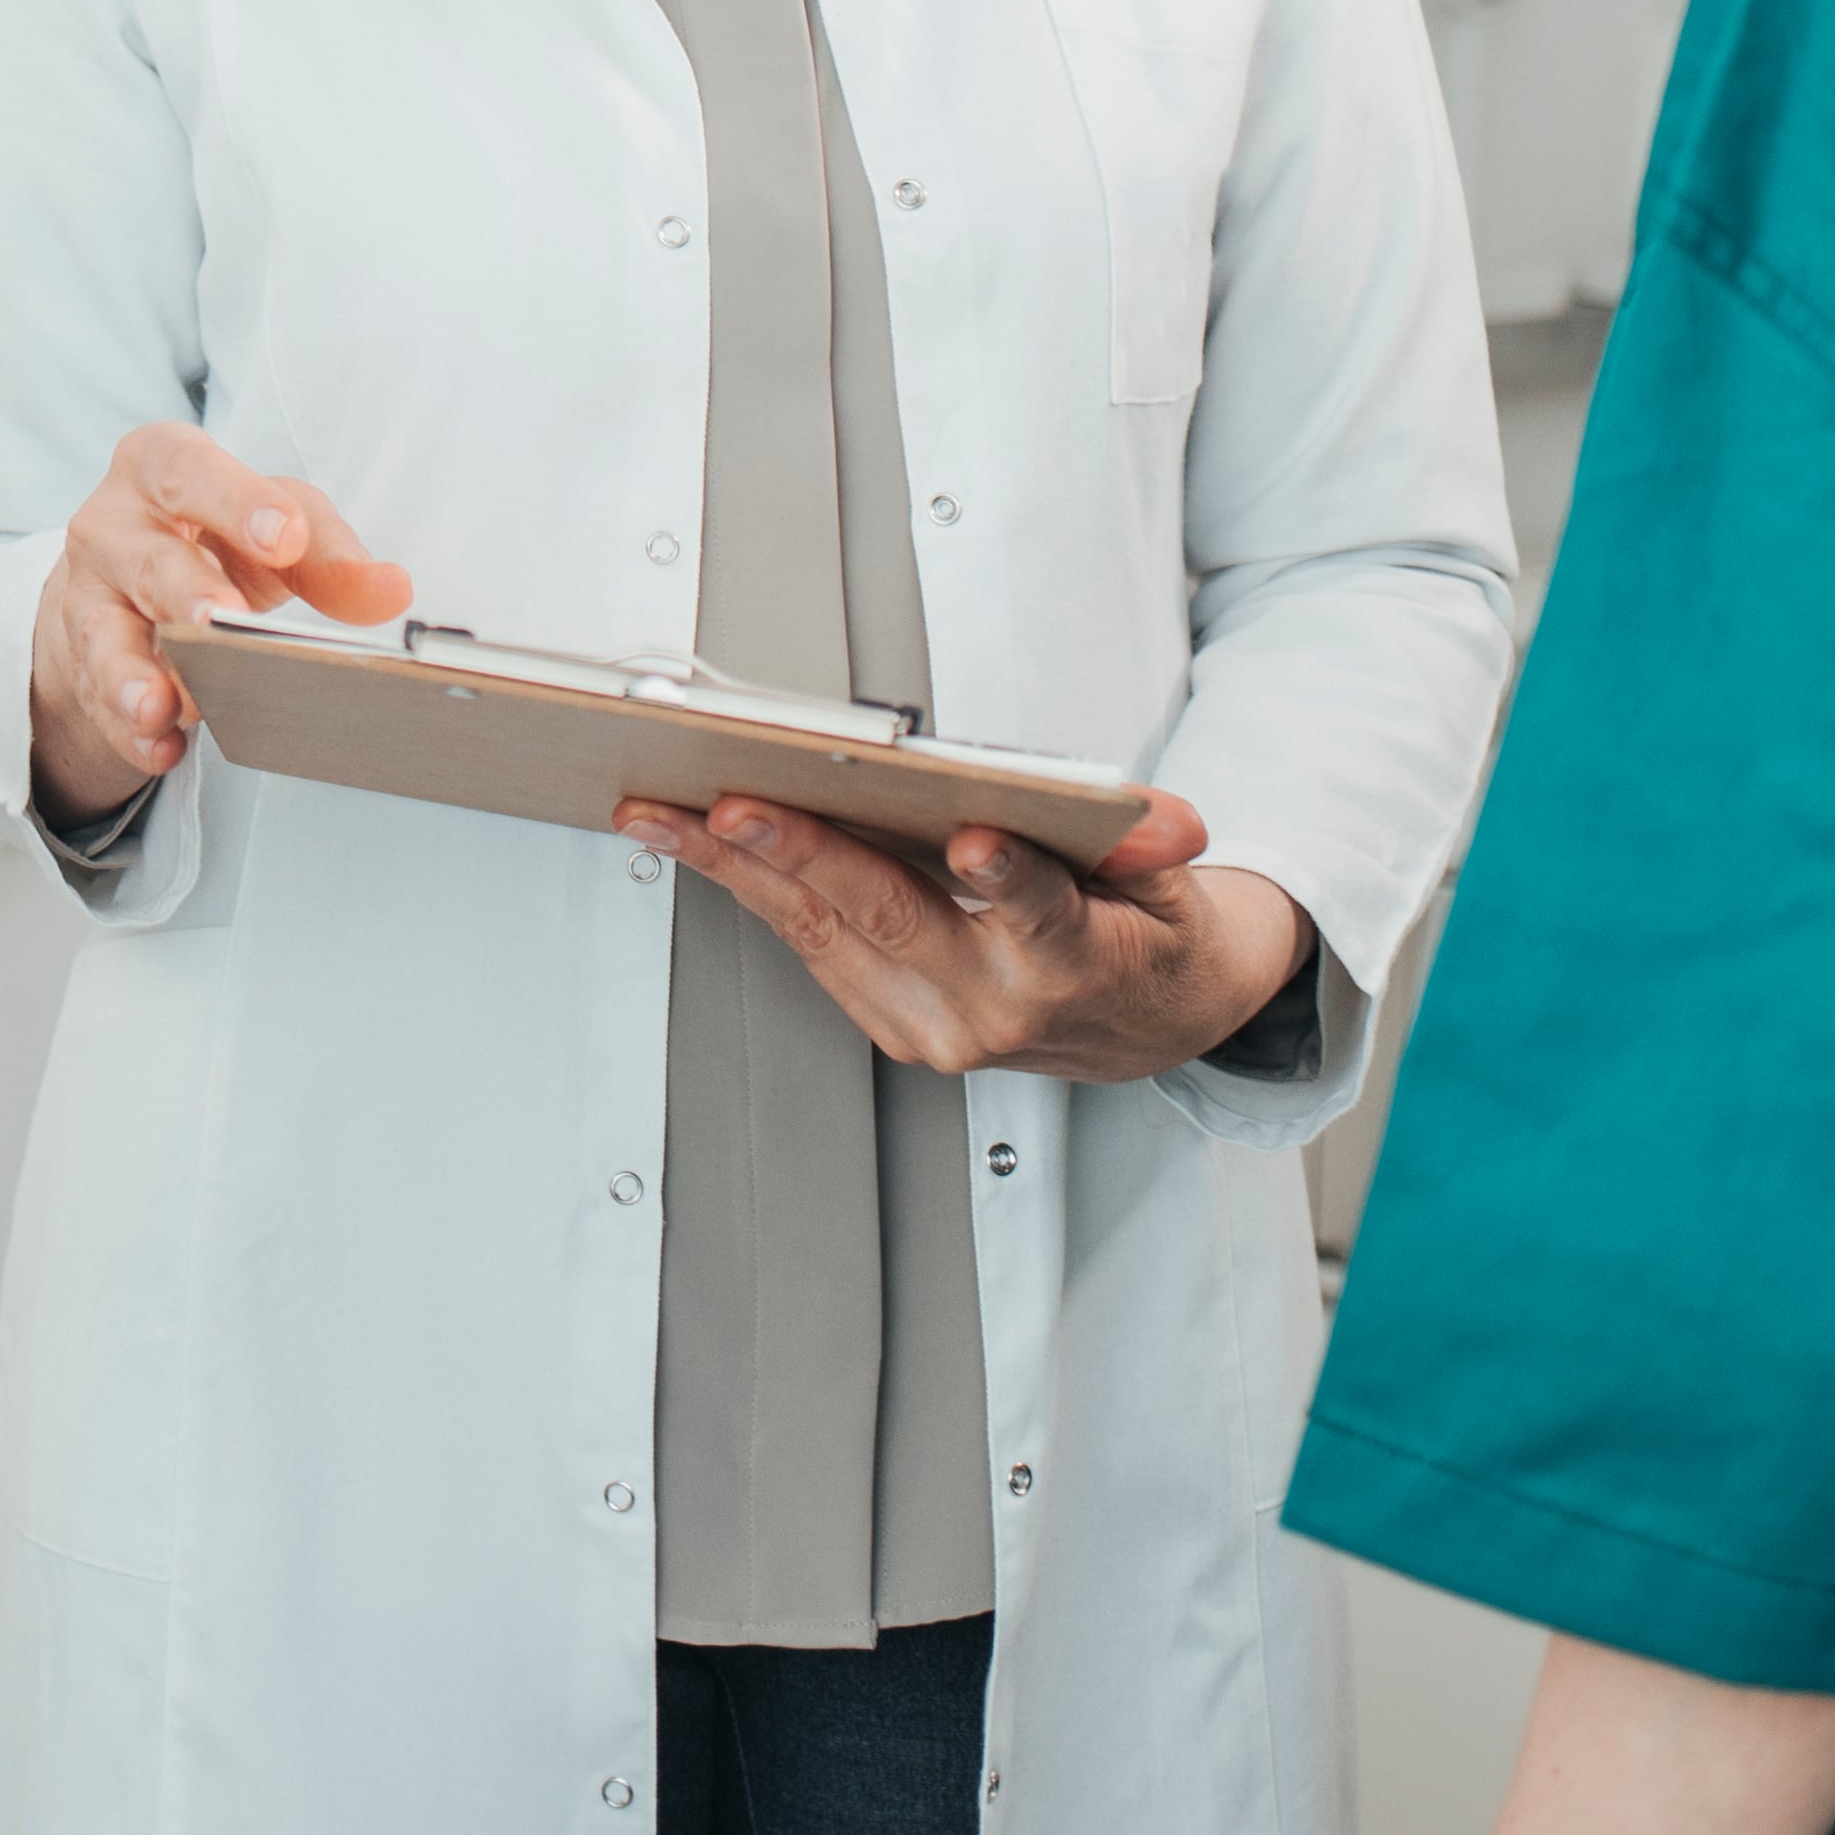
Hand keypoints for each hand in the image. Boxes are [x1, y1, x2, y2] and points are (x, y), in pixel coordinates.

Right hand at [27, 422, 410, 826]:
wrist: (130, 581)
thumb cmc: (214, 538)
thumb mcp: (277, 526)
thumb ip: (330, 553)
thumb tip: (392, 590)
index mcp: (161, 466)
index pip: (190, 470)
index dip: (236, 499)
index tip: (285, 536)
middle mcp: (112, 526)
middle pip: (148, 557)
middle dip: (184, 590)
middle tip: (222, 621)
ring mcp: (89, 598)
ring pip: (104, 635)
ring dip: (134, 674)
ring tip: (164, 706)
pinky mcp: (81, 664)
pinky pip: (102, 702)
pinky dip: (132, 731)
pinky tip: (161, 747)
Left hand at [609, 784, 1311, 1083]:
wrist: (1142, 1026)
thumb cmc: (1144, 936)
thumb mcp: (1173, 886)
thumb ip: (1156, 849)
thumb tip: (1170, 825)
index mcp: (1075, 963)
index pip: (1043, 915)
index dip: (1008, 880)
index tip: (979, 843)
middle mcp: (994, 1009)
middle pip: (891, 920)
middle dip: (803, 856)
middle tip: (735, 806)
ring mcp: (933, 1028)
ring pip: (822, 935)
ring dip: (734, 870)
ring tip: (662, 814)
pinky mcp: (892, 1025)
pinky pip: (810, 948)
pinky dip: (750, 890)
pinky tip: (695, 845)